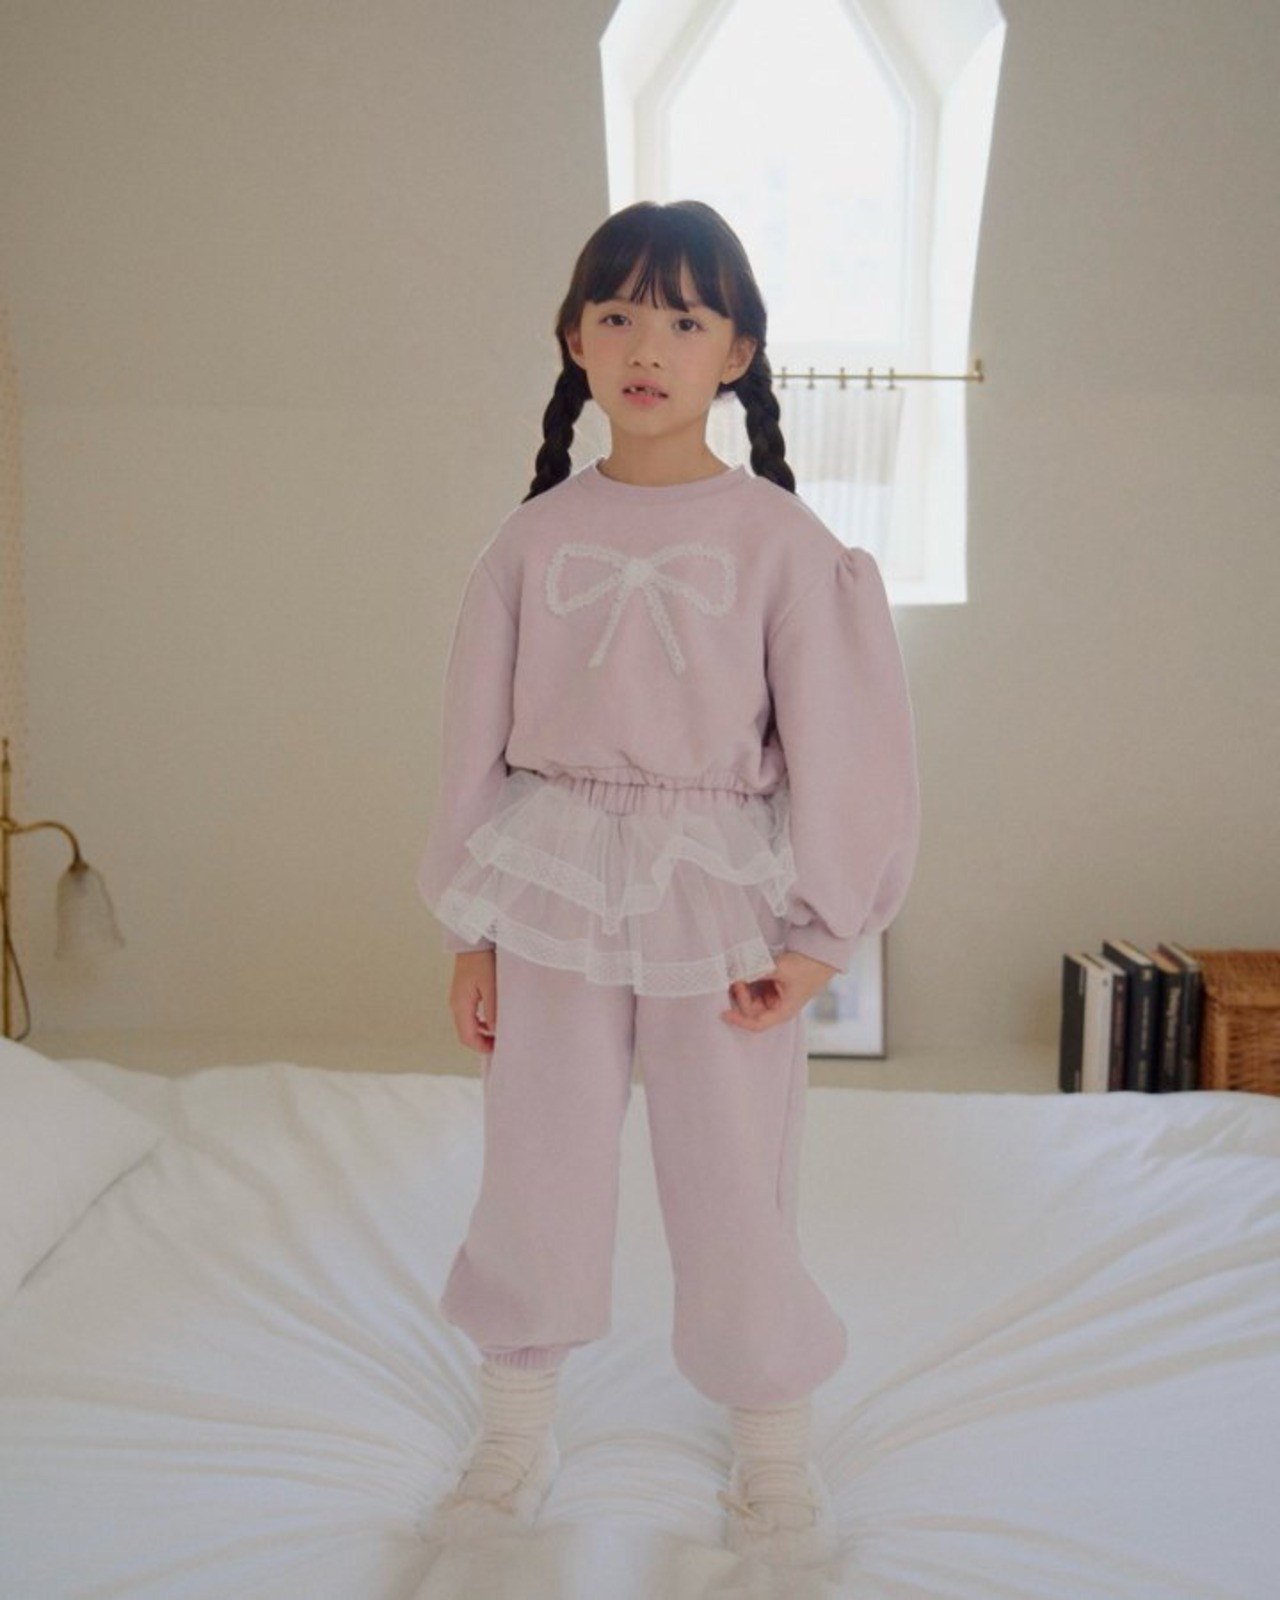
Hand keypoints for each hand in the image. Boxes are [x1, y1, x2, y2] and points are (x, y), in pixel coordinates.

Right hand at [450, 949, 497, 1051]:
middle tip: (501, 1042)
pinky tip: (492, 1019)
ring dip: (482, 1032)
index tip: (499, 1048)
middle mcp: (455, 1004)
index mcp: (460, 1005)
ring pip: (467, 1025)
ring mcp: (457, 998)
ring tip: (499, 1032)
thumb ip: (493, 1010)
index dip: (482, 1047)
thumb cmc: (483, 960)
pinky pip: (469, 1015)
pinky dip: (480, 1022)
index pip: (467, 1037)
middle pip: (466, 1033)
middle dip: (482, 1042)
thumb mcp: (491, 986)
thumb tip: (495, 1031)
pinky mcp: (462, 992)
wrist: (474, 939)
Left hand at [721, 951, 838, 1032]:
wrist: (820, 954)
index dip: (740, 1020)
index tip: (724, 1013)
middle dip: (741, 996)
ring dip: (743, 987)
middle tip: (736, 978)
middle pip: (750, 1010)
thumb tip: (736, 975)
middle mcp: (777, 1007)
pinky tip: (744, 971)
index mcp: (783, 1011)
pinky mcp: (771, 987)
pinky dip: (747, 981)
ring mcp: (773, 997)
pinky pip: (753, 988)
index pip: (757, 1023)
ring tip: (739, 972)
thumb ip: (757, 972)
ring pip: (750, 998)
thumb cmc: (808, 967)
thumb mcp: (780, 969)